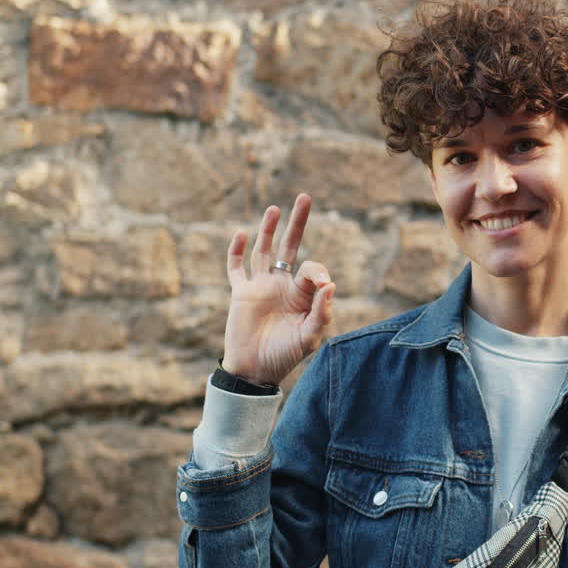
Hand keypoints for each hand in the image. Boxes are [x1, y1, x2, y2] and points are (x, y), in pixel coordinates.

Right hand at [221, 193, 334, 386]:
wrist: (254, 370)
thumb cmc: (284, 356)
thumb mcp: (310, 337)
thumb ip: (321, 312)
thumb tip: (331, 284)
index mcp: (302, 295)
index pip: (312, 269)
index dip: (318, 271)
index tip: (322, 284)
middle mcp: (282, 286)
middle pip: (290, 247)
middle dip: (298, 223)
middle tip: (305, 197)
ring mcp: (260, 287)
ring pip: (263, 250)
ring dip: (268, 230)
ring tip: (275, 209)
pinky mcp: (240, 292)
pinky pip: (236, 267)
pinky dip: (236, 251)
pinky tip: (241, 234)